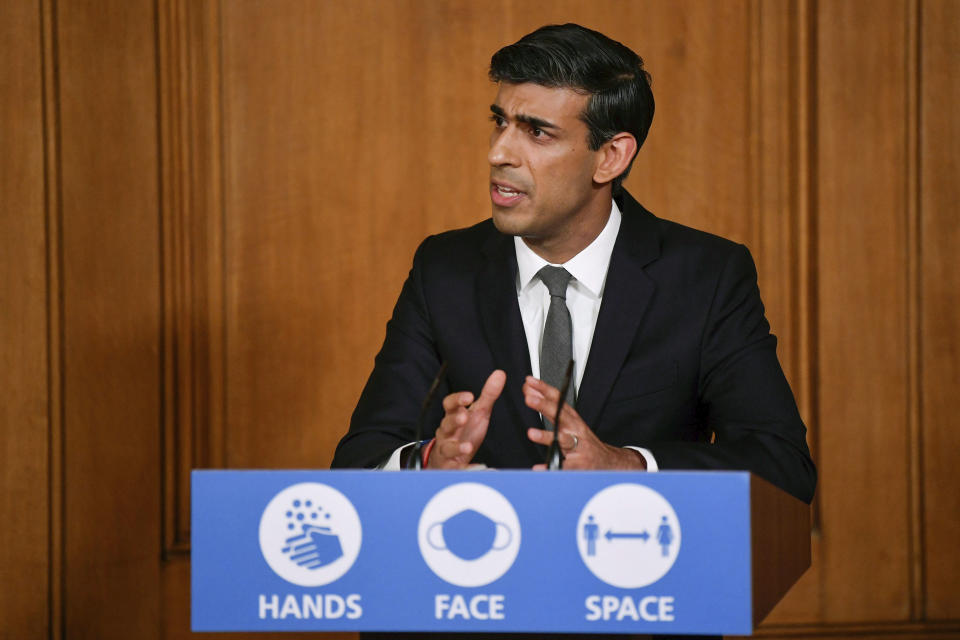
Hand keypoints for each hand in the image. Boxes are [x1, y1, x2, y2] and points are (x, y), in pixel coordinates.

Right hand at [427, 370, 505, 468]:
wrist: (446, 458)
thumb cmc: (464, 431)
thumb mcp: (478, 412)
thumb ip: (488, 395)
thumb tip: (500, 373)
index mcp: (453, 416)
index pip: (449, 405)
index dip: (457, 400)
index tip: (468, 396)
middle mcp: (447, 432)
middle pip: (446, 424)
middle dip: (454, 420)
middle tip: (464, 417)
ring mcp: (447, 449)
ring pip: (447, 447)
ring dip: (457, 447)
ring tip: (467, 446)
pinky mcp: (452, 466)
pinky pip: (458, 469)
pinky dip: (468, 469)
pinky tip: (479, 468)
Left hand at [522, 376, 646, 470]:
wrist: (608, 462)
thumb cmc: (583, 441)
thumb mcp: (569, 422)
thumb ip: (548, 406)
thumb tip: (529, 390)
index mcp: (572, 419)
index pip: (558, 400)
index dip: (544, 389)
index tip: (530, 381)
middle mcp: (576, 430)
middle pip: (560, 415)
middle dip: (544, 406)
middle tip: (529, 399)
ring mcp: (578, 448)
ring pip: (563, 440)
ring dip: (547, 436)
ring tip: (532, 433)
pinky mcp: (578, 465)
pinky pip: (563, 467)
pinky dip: (550, 467)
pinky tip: (539, 467)